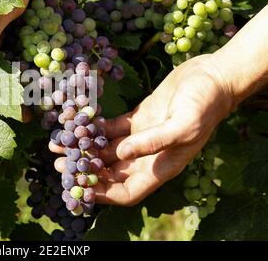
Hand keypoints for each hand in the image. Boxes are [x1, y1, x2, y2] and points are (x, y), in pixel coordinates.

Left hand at [50, 54, 234, 205]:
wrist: (212, 77)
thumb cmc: (204, 106)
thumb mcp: (183, 127)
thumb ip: (153, 142)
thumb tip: (121, 154)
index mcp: (160, 168)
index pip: (126, 192)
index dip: (103, 194)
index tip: (79, 186)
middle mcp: (147, 156)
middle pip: (110, 172)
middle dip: (85, 170)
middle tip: (60, 164)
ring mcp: (141, 137)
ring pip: (106, 149)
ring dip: (84, 148)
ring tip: (59, 143)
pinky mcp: (137, 118)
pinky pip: (111, 128)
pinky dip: (94, 127)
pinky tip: (78, 122)